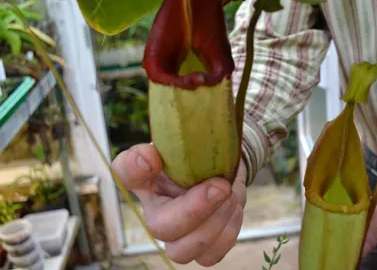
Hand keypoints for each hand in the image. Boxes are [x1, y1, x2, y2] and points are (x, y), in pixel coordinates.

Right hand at [112, 143, 246, 265]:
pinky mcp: (201, 250)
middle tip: (221, 186)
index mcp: (147, 178)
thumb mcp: (190, 141)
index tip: (153, 157)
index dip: (135, 167)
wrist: (223, 170)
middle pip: (160, 227)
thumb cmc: (200, 155)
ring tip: (230, 194)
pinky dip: (228, 231)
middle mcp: (156, 211)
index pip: (126, 172)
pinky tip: (233, 208)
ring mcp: (177, 237)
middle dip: (195, 210)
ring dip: (216, 222)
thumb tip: (154, 156)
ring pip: (184, 250)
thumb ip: (177, 139)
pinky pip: (210, 255)